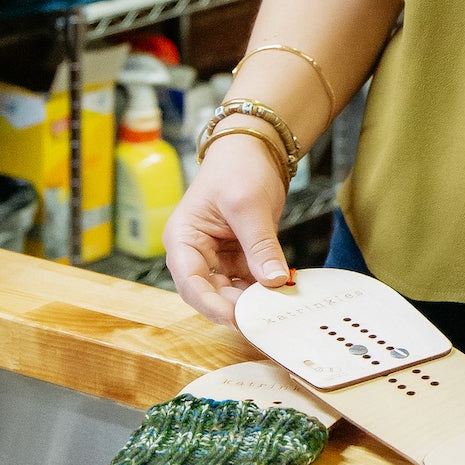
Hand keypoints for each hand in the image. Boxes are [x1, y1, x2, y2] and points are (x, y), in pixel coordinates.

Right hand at [163, 134, 291, 325]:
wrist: (255, 146)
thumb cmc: (238, 166)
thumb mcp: (249, 204)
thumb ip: (260, 244)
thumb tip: (273, 281)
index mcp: (182, 238)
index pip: (190, 282)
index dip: (210, 304)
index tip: (235, 318)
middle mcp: (195, 253)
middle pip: (211, 292)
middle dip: (236, 305)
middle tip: (266, 315)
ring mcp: (217, 257)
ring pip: (231, 291)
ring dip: (253, 300)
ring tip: (278, 306)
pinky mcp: (238, 256)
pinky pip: (249, 280)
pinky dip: (264, 288)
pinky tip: (282, 292)